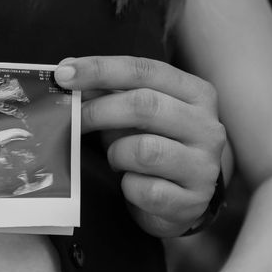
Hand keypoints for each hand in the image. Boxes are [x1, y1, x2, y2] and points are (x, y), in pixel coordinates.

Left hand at [55, 56, 226, 236]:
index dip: (100, 69)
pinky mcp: (192, 200)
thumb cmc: (154, 149)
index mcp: (195, 94)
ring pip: (144, 150)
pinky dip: (128, 188)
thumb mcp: (137, 116)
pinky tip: (130, 185)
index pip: (145, 70)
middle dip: (98, 111)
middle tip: (72, 120)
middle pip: (145, 106)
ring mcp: (203, 165)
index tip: (63, 74)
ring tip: (116, 160)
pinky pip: (146, 189)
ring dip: (117, 154)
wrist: (181, 202)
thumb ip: (111, 93)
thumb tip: (69, 74)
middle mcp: (207, 126)